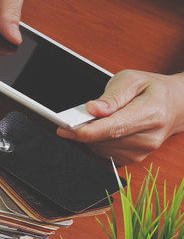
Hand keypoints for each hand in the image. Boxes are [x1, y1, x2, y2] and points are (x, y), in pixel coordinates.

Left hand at [57, 71, 183, 164]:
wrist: (175, 105)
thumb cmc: (153, 90)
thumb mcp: (132, 79)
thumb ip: (111, 95)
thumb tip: (93, 109)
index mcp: (151, 113)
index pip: (113, 128)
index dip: (87, 131)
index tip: (66, 129)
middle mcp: (149, 137)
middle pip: (104, 140)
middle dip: (87, 128)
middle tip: (83, 115)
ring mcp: (143, 151)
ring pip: (101, 148)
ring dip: (93, 135)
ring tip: (103, 118)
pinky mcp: (135, 158)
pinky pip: (105, 153)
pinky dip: (99, 142)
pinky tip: (107, 129)